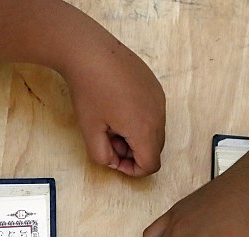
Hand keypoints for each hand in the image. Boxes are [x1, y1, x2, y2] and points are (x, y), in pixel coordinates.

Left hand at [60, 31, 164, 176]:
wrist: (90, 53)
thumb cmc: (89, 90)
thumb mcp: (90, 131)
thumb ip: (102, 155)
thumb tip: (113, 161)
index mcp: (144, 129)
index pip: (151, 165)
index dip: (133, 170)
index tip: (115, 160)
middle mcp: (158, 115)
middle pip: (154, 149)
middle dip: (133, 152)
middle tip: (109, 140)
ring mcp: (159, 99)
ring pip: (154, 131)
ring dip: (136, 136)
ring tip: (111, 121)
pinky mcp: (155, 87)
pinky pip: (154, 113)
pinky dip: (140, 119)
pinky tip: (118, 106)